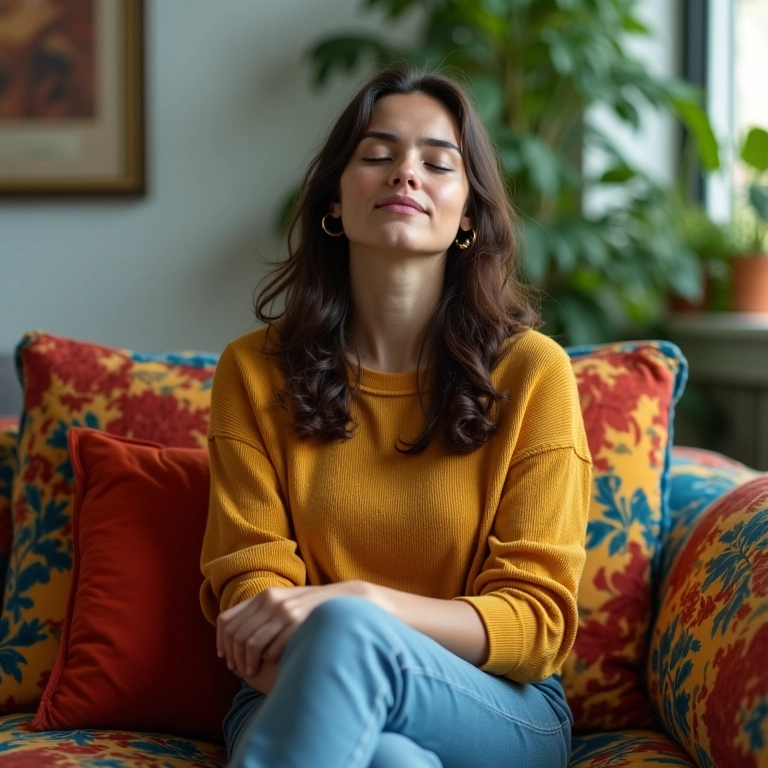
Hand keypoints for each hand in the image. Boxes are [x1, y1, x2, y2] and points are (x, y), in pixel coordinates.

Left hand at [217, 581, 367, 677]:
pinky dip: (268, 659)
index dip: (222, 642)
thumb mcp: (284, 601)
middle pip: (237, 634)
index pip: (228, 620)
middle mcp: (271, 601)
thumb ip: (262, 612)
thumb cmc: (309, 607)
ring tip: (251, 672)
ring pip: (252, 644)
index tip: (224, 657)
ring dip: (248, 662)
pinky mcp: (297, 625)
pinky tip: (270, 664)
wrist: (342, 601)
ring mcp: (285, 612)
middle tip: (237, 670)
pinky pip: (272, 649)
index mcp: (264, 595)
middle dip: (234, 656)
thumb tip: (232, 632)